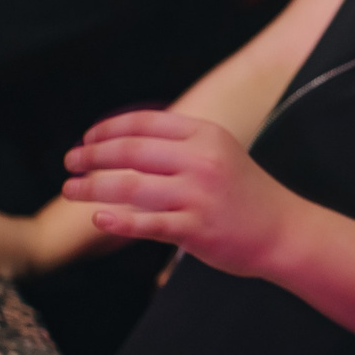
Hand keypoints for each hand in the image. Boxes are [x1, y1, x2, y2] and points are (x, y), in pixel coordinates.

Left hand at [62, 110, 307, 281]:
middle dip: (92, 156)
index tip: (87, 139)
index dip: (108, 129)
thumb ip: (180, 146)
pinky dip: (117, 221)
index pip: (145, 123)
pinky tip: (97, 218)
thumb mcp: (219, 153)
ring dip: (92, 187)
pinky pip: (146, 224)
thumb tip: (127, 142)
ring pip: (130, 187)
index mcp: (205, 135)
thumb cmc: (245, 194)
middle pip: (131, 152)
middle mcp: (200, 161)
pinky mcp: (196, 229)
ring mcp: (198, 195)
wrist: (284, 231)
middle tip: (70, 162)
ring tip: (70, 190)